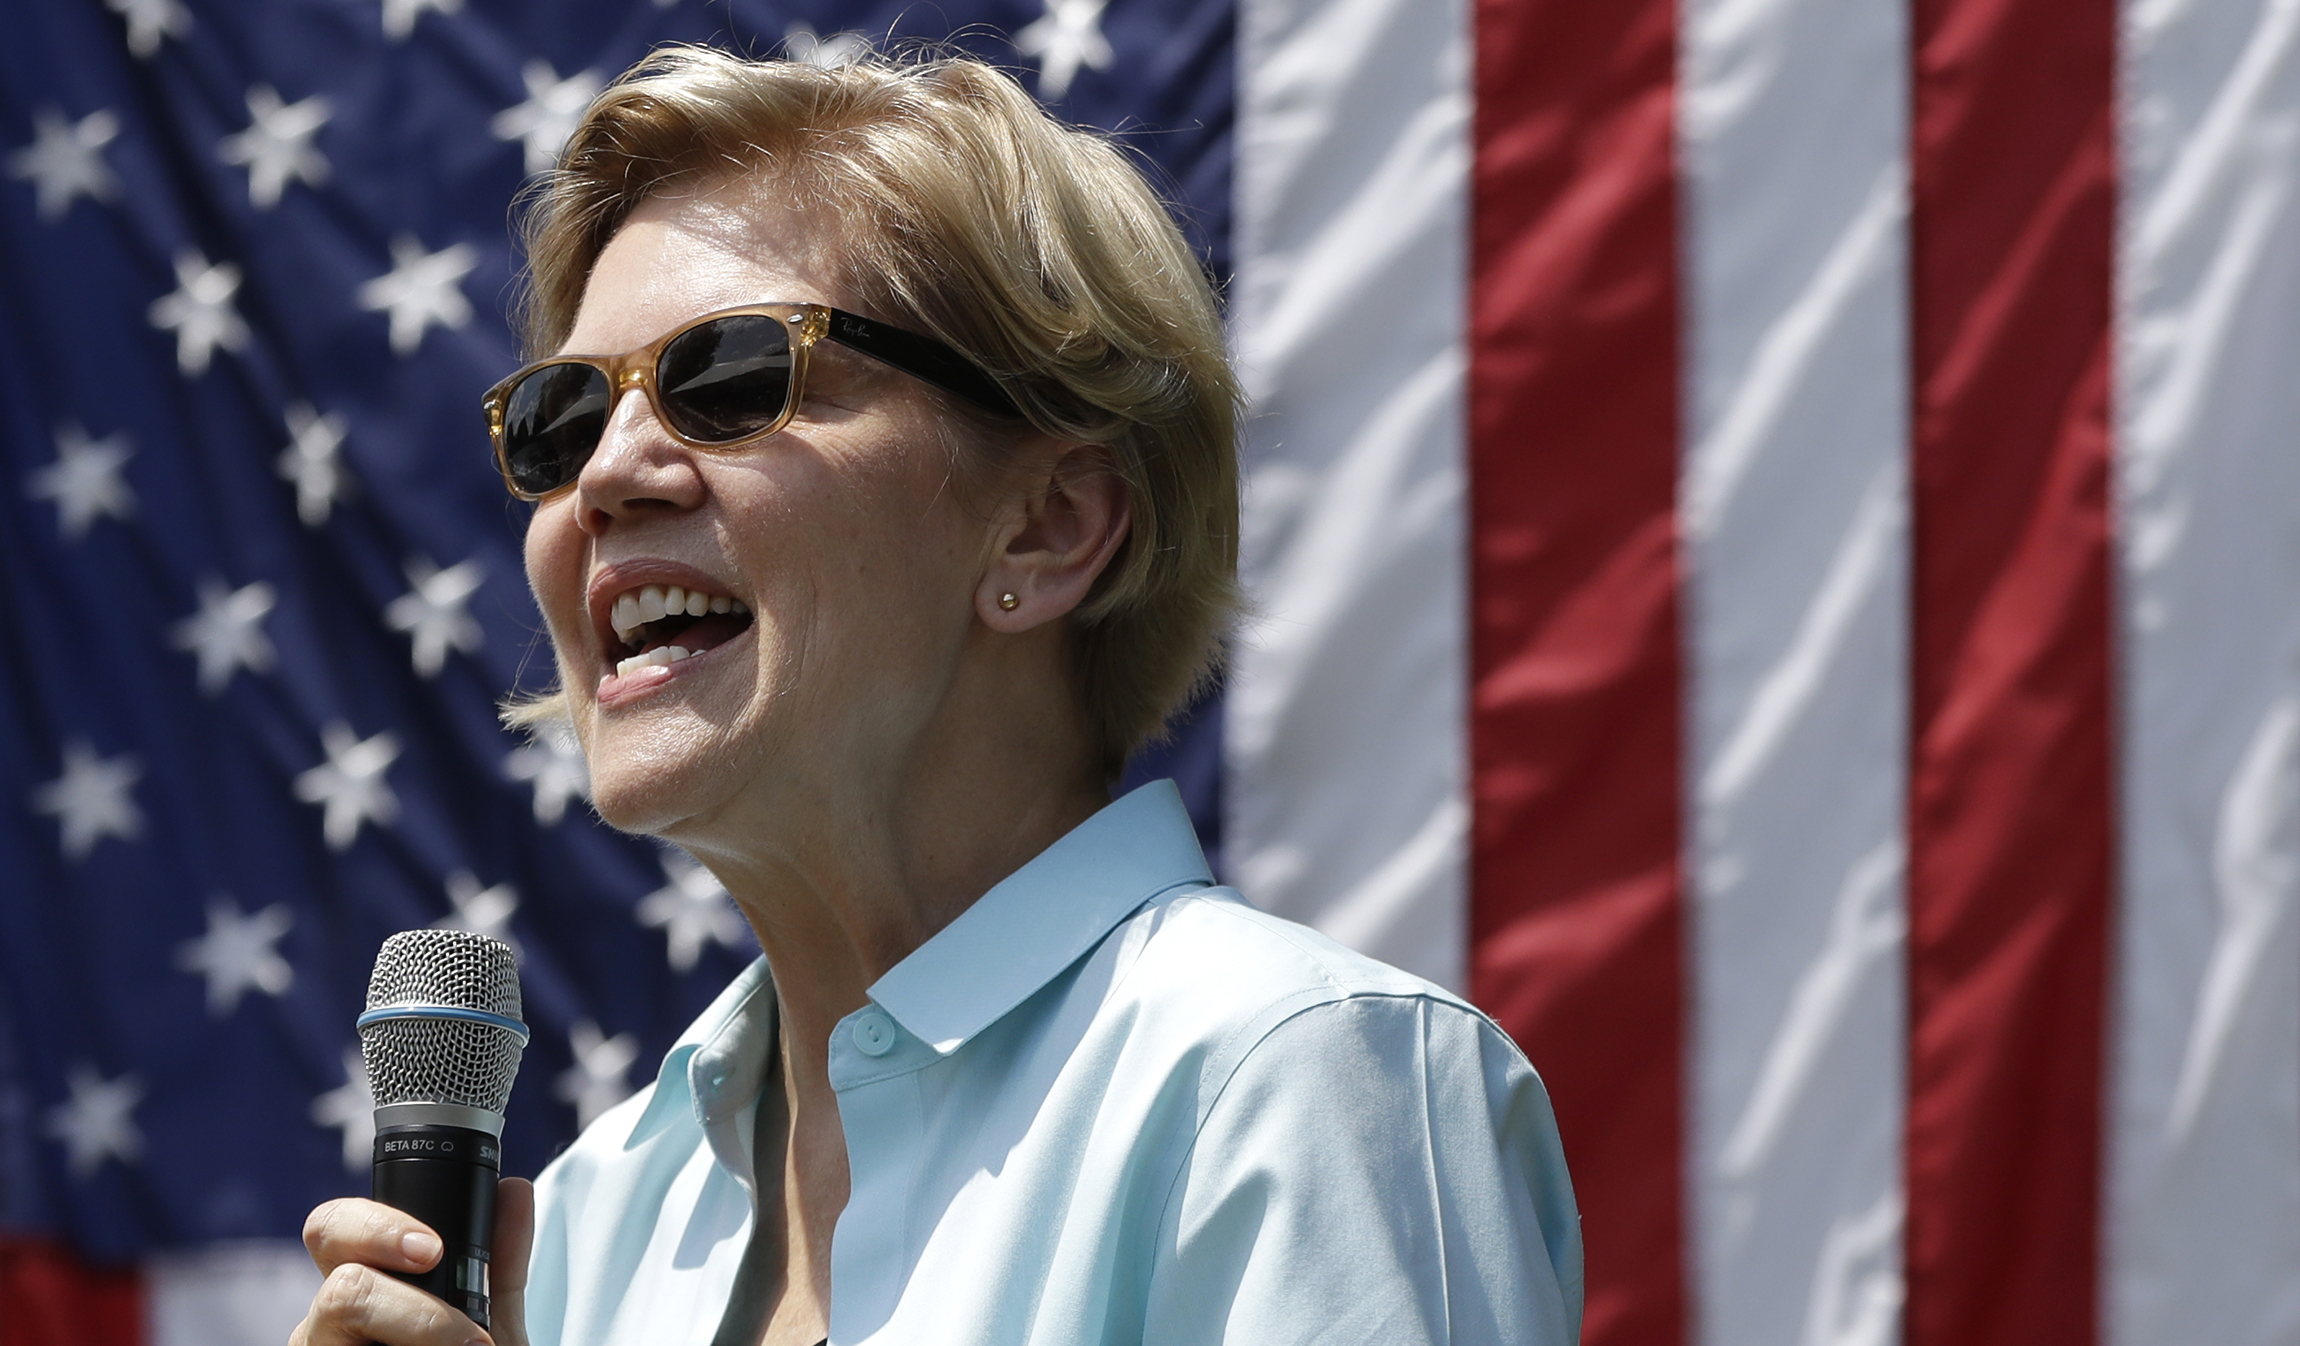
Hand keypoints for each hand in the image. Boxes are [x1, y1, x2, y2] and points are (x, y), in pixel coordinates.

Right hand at [289, 1178, 532, 1345]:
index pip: (339, 1229)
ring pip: (336, 1311)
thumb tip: (514, 1191)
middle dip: (381, 1252)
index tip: (435, 1247)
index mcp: (363, 1292)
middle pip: (328, 1264)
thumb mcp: (490, 1330)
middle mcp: (327, 1327)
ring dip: (418, 1324)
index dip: (379, 1222)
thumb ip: (501, 1268)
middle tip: (436, 1267)